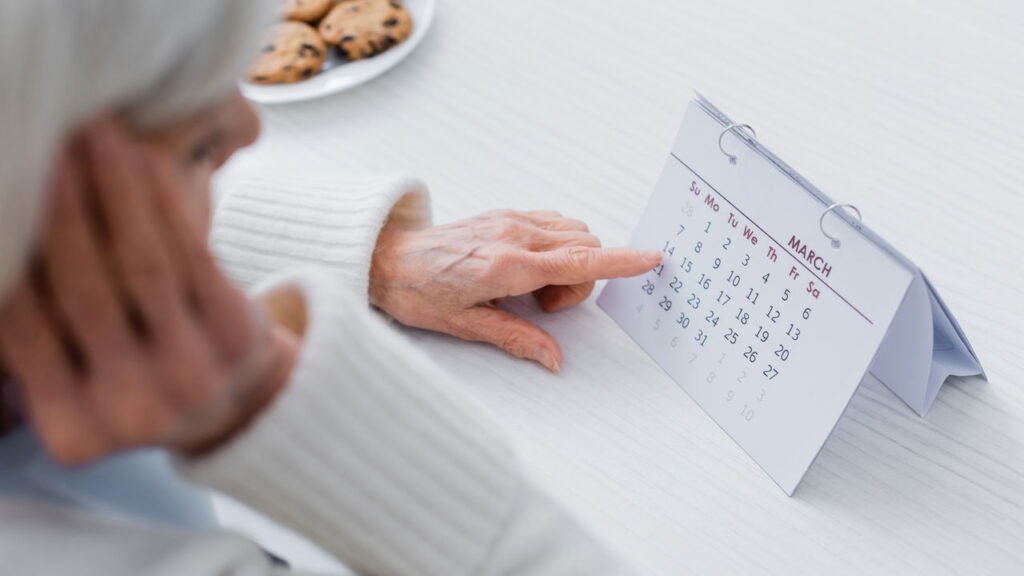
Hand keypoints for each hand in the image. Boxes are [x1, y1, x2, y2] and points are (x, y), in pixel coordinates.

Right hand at [0, 120, 295, 464]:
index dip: (8, 250)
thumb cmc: (135, 377)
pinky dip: (165, 203)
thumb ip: (33, 334)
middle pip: (82, 290)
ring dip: (113, 191)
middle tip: (38, 139)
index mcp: (72, 429)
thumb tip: (1, 242)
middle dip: (57, 208)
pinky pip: (196, 257)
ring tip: (92, 132)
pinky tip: (143, 158)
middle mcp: (132, 411)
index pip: (24, 327)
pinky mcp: (238, 339)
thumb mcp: (74, 380)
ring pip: (142, 265)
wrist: (238, 404)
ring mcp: (193, 376)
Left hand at [369, 210, 661, 371]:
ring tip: (531, 288)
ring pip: (572, 231)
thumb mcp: (465, 326)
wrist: (385, 259)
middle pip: (584, 246)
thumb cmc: (418, 293)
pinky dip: (556, 244)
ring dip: (570, 260)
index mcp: (507, 266)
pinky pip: (552, 222)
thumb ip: (516, 339)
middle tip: (542, 306)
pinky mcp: (504, 214)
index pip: (579, 259)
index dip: (621, 260)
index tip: (652, 258)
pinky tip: (527, 267)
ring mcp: (510, 220)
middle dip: (581, 280)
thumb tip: (554, 360)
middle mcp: (513, 235)